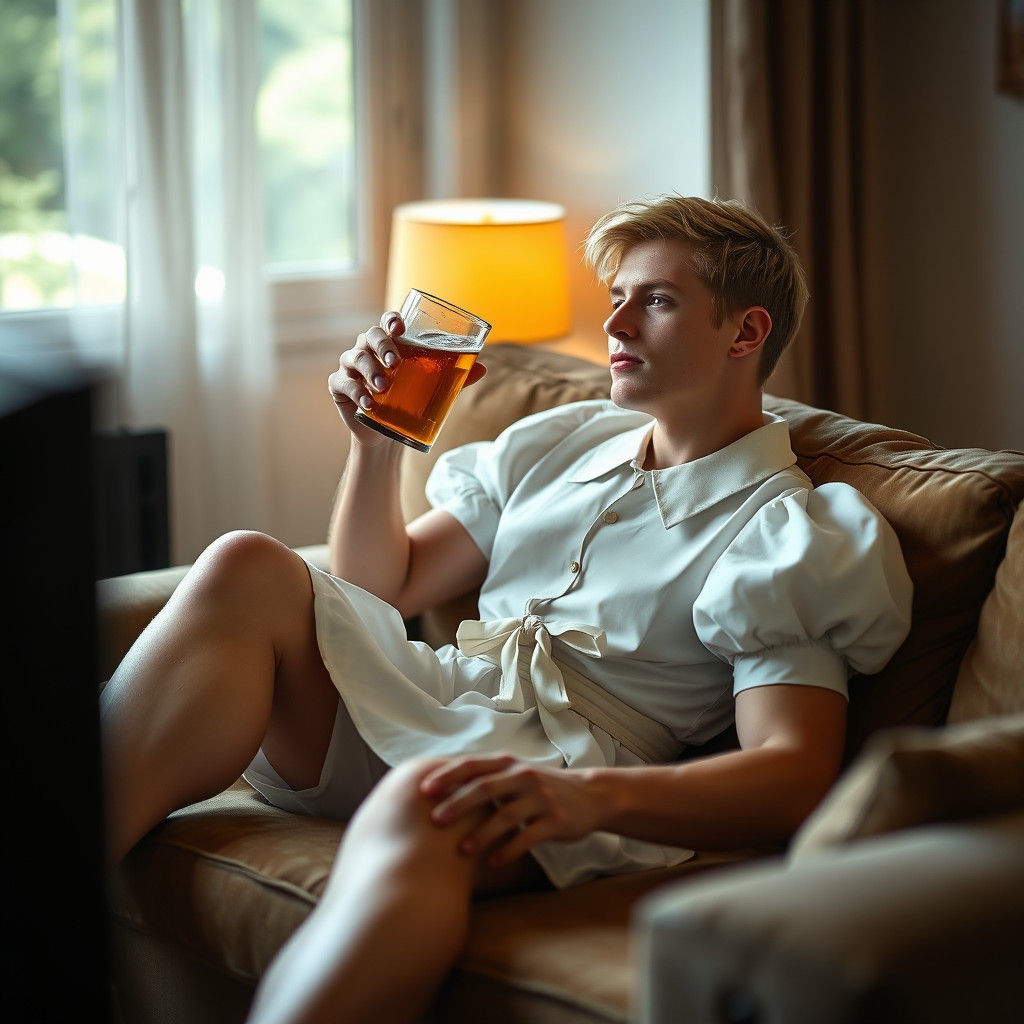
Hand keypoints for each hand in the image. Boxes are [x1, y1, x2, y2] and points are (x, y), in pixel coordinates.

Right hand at [328, 312, 487, 446]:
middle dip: (382, 346)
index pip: (387, 323)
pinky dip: (357, 392)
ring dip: (370, 370)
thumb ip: (455, 377)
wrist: (386, 434)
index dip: (391, 320)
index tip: (400, 327)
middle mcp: (367, 349)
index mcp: (390, 343)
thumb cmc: (408, 401)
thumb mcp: (432, 389)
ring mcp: (351, 367)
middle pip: (370, 336)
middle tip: (395, 362)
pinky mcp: (339, 387)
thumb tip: (483, 368)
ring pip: (355, 357)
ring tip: (384, 386)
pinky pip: (344, 383)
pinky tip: (369, 404)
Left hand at [420, 755, 604, 866]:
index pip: (472, 765)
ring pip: (506, 815)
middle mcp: (523, 776)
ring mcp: (541, 797)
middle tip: (436, 821)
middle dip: (459, 804)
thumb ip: (484, 778)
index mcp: (507, 763)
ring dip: (482, 833)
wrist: (588, 796)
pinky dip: (509, 850)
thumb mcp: (513, 775)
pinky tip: (493, 863)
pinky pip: (528, 836)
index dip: (447, 776)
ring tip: (462, 851)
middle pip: (485, 788)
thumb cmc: (538, 788)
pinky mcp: (556, 820)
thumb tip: (439, 788)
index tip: (424, 790)